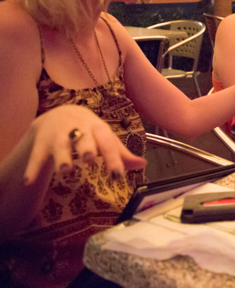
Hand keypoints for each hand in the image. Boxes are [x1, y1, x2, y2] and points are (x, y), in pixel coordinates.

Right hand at [24, 105, 146, 184]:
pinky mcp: (40, 142)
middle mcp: (77, 129)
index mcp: (97, 128)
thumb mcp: (105, 139)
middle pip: (82, 138)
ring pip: (59, 145)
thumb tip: (143, 164)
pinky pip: (36, 156)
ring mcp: (58, 135)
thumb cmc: (89, 131)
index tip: (117, 176)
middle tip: (89, 158)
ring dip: (62, 158)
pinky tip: (28, 182)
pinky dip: (32, 168)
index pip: (107, 142)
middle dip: (86, 148)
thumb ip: (121, 153)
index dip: (113, 158)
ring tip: (66, 170)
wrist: (59, 114)